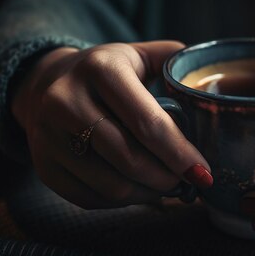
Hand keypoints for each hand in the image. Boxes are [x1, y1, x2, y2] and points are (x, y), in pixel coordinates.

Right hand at [11, 41, 212, 208]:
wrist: (46, 84)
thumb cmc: (108, 72)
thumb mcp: (140, 55)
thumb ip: (175, 63)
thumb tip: (210, 87)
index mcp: (100, 68)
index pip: (148, 122)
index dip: (180, 153)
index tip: (204, 171)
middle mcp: (66, 100)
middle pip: (130, 158)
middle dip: (168, 177)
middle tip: (189, 180)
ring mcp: (48, 136)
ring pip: (112, 185)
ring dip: (149, 192)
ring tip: (167, 183)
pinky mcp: (44, 165)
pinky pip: (92, 198)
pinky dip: (124, 200)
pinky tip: (140, 187)